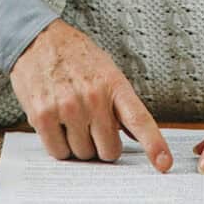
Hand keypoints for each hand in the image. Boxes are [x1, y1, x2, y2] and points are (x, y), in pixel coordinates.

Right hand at [10, 19, 172, 171]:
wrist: (39, 40)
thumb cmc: (76, 57)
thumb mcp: (107, 72)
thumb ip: (122, 104)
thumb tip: (136, 135)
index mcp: (114, 85)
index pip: (139, 119)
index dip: (154, 145)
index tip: (164, 163)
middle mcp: (93, 97)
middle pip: (109, 150)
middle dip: (102, 146)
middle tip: (92, 128)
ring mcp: (67, 107)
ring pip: (83, 153)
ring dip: (78, 144)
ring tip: (71, 120)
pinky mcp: (43, 116)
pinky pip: (58, 152)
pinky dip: (59, 145)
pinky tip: (56, 124)